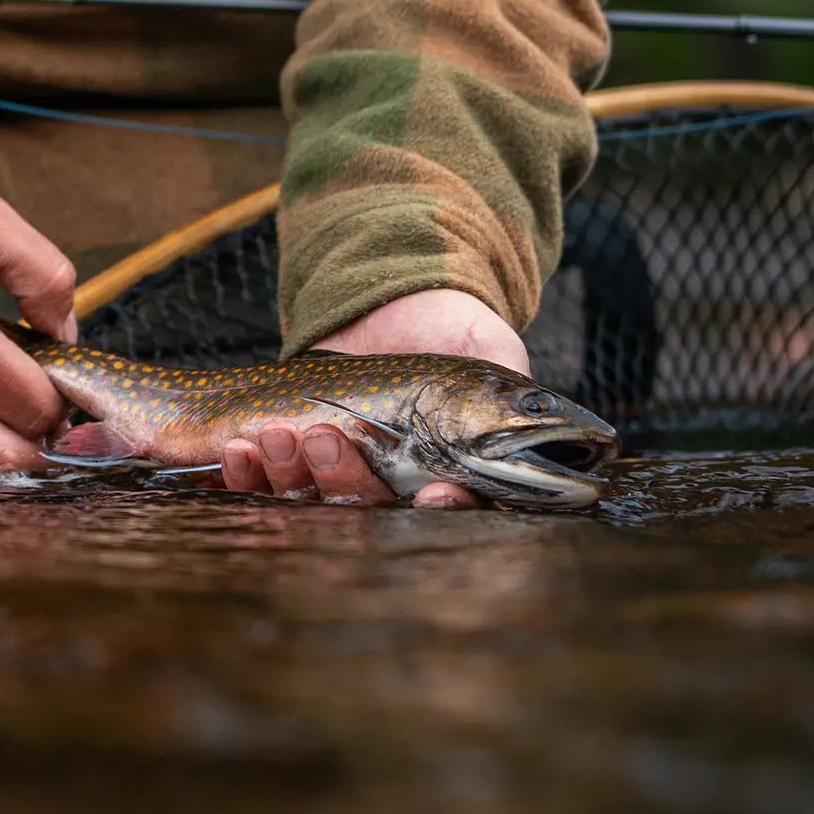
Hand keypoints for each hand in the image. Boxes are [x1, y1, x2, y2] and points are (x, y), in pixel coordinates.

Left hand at [218, 287, 528, 508]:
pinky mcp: (289, 461)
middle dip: (343, 483)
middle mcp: (390, 491)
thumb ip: (522, 396)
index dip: (441, 512)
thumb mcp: (494, 354)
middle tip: (329, 439)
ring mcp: (336, 479)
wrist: (388, 299)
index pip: (447, 514)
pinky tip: (240, 447)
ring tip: (278, 434)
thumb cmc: (453, 330)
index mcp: (447, 478)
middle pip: (366, 514)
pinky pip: (262, 485)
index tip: (433, 496)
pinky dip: (248, 472)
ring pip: (310, 503)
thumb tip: (573, 441)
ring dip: (289, 474)